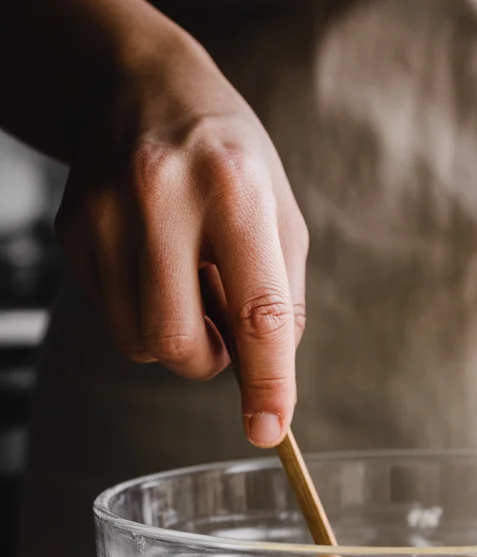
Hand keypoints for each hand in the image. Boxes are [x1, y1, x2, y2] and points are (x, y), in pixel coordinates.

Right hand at [55, 30, 306, 445]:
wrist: (137, 84)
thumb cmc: (228, 157)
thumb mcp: (280, 212)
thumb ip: (281, 299)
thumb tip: (268, 379)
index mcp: (234, 190)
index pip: (258, 311)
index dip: (267, 382)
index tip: (269, 431)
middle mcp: (161, 196)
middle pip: (178, 344)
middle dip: (208, 359)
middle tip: (222, 321)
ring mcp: (105, 213)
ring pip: (140, 343)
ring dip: (175, 337)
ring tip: (188, 281)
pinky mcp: (72, 230)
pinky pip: (112, 318)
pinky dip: (143, 312)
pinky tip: (154, 264)